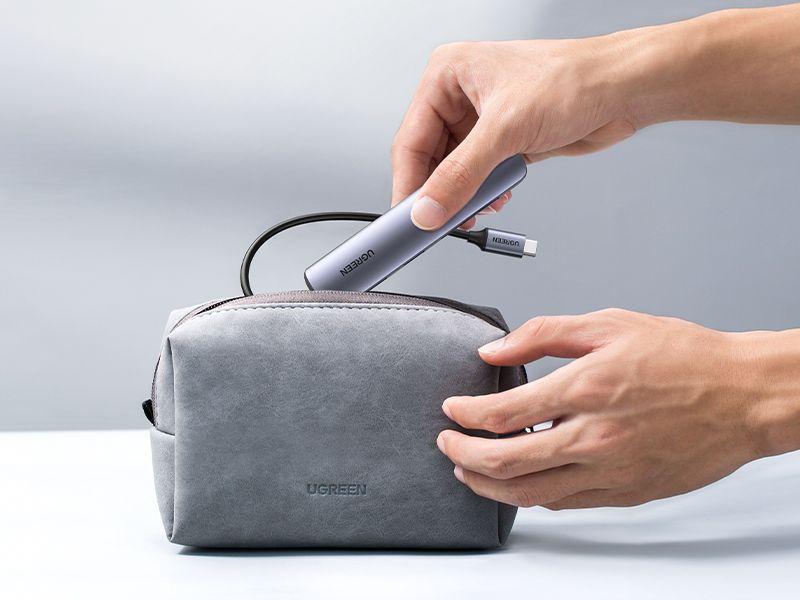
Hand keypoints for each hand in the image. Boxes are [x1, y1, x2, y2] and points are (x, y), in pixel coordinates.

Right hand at [391, 37, 637, 229]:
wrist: (623, 90)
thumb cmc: (574, 81)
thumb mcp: (506, 130)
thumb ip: (461, 175)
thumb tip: (429, 208)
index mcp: (448, 75)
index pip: (411, 139)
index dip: (408, 183)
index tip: (406, 218)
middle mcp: (461, 95)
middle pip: (430, 158)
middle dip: (440, 192)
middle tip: (439, 223)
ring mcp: (482, 119)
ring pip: (455, 171)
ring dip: (466, 195)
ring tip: (475, 209)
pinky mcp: (503, 139)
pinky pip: (479, 175)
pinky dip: (485, 192)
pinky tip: (496, 198)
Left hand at [436, 308, 799, 508]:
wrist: (743, 396)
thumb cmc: (685, 358)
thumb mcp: (610, 324)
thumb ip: (544, 334)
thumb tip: (494, 349)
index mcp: (586, 389)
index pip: (502, 413)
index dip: (464, 413)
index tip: (452, 409)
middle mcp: (594, 437)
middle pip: (505, 462)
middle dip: (462, 454)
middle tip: (447, 444)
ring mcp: (610, 471)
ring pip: (529, 493)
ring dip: (488, 484)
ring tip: (469, 470)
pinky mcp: (626, 493)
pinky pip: (565, 504)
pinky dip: (531, 496)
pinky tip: (520, 483)